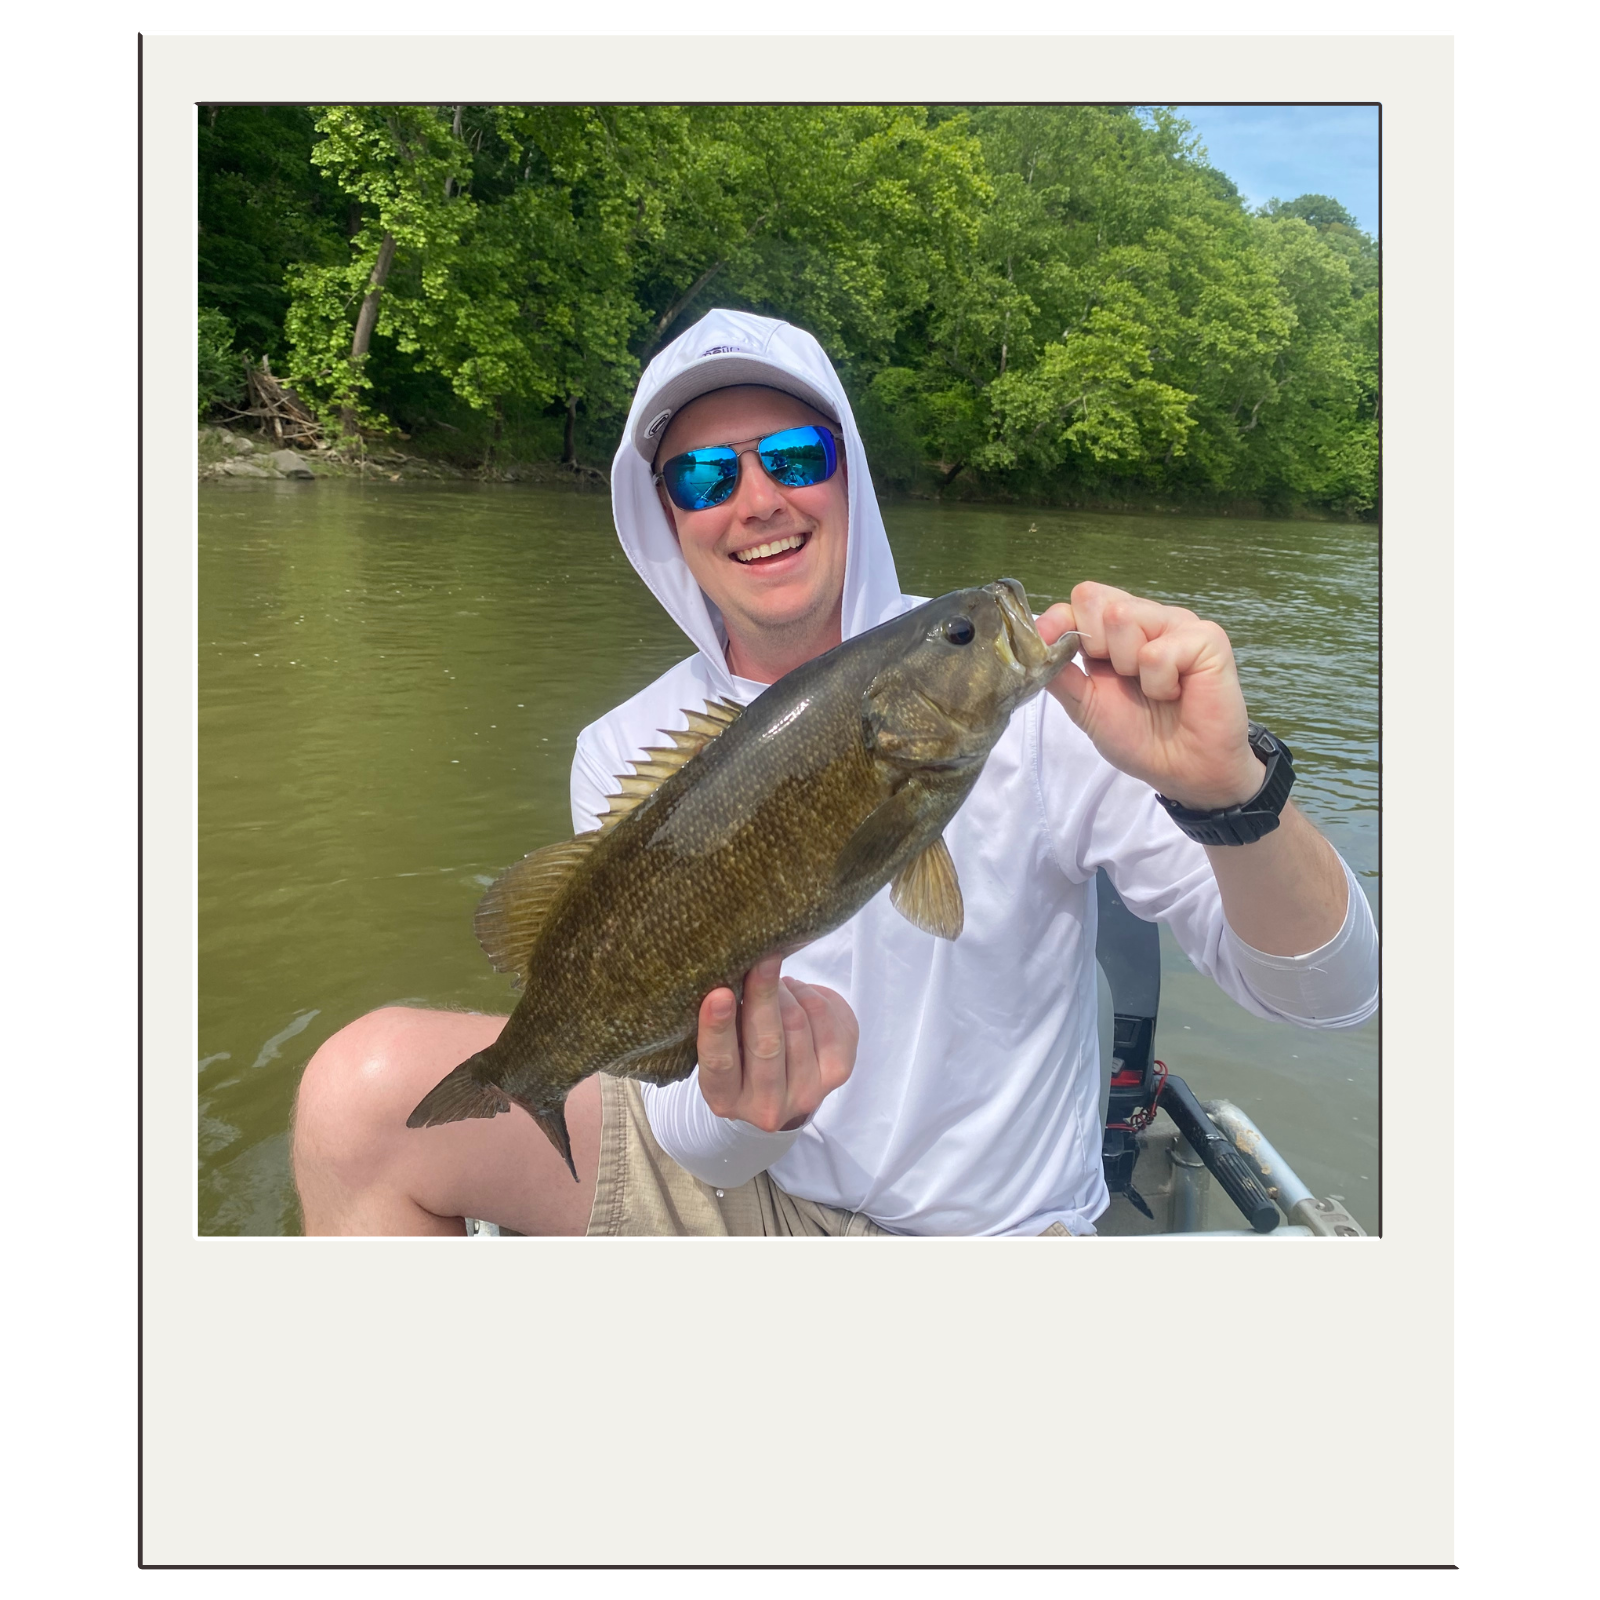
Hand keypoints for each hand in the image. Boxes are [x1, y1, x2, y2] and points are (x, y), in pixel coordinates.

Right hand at [696, 956, 857, 1131]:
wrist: (780, 1087)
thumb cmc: (739, 1055)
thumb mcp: (719, 1046)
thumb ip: (721, 1021)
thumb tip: (728, 973)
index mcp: (725, 1099)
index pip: (720, 1064)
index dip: (718, 1028)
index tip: (719, 994)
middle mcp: (767, 1106)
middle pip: (767, 1045)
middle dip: (763, 996)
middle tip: (762, 959)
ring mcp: (807, 1092)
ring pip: (799, 1026)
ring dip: (786, 992)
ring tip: (772, 974)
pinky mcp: (838, 1072)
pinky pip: (829, 1020)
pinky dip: (812, 995)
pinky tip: (797, 990)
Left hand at [1038, 582, 1262, 810]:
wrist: (1183, 771)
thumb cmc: (1140, 737)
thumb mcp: (1086, 705)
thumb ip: (1060, 674)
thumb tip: (1032, 644)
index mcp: (1116, 632)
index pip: (1082, 599)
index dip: (1059, 619)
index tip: (1048, 643)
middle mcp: (1146, 618)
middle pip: (1096, 598)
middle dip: (1095, 645)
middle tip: (1122, 678)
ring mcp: (1177, 623)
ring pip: (1123, 616)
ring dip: (1128, 666)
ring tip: (1152, 689)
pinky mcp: (1207, 639)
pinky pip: (1158, 650)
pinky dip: (1159, 682)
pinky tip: (1176, 693)